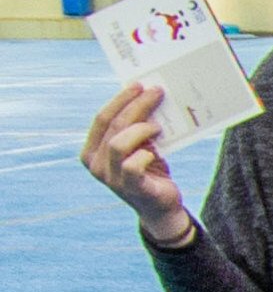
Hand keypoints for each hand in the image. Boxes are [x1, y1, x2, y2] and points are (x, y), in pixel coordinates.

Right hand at [82, 82, 193, 244]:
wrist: (161, 207)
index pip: (102, 118)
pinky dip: (145, 155)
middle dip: (136, 105)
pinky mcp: (130, 188)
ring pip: (119, 143)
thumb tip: (146, 97)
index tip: (138, 85)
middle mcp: (95, 164)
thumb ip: (135, 128)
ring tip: (158, 127)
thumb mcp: (139, 146)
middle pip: (114, 126)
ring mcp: (110, 178)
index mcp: (92, 150)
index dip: (120, 99)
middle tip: (156, 93)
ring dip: (141, 129)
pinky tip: (154, 152)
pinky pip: (133, 165)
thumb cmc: (149, 171)